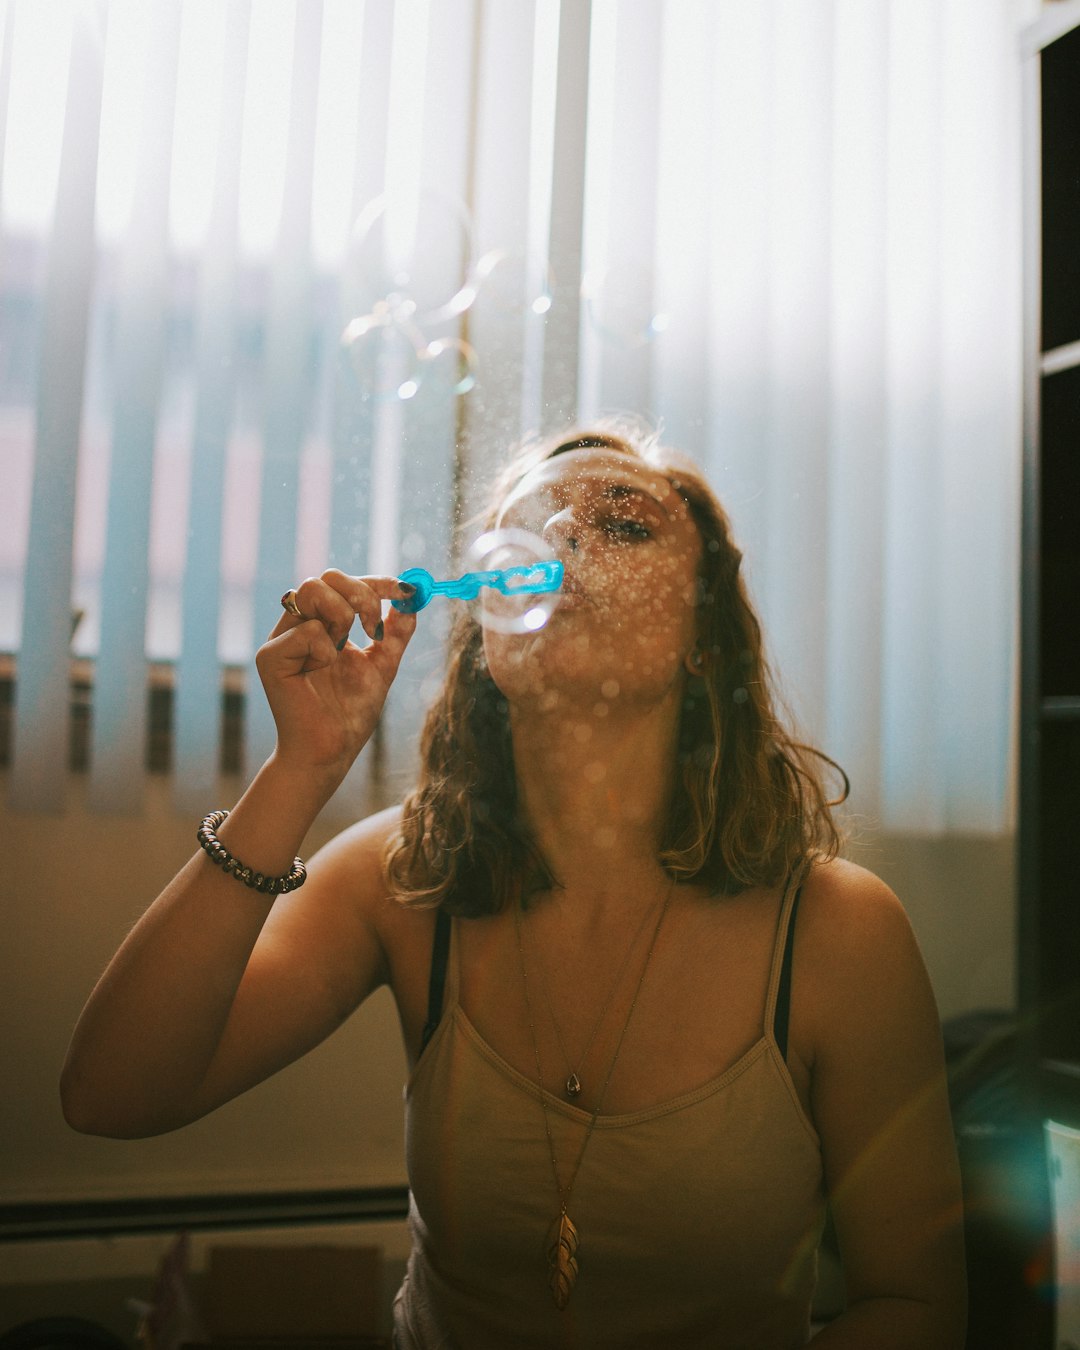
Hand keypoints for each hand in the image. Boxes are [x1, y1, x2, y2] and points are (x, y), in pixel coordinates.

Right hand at [256, 570, 416, 778]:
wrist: (330, 752)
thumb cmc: (349, 714)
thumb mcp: (382, 665)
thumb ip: (396, 632)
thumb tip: (412, 598)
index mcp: (322, 624)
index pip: (343, 584)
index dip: (375, 582)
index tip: (403, 591)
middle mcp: (299, 625)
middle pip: (325, 577)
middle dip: (361, 595)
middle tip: (374, 630)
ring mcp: (282, 638)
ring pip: (311, 590)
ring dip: (341, 616)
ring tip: (342, 652)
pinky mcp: (270, 657)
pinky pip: (306, 631)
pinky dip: (324, 649)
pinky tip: (320, 673)